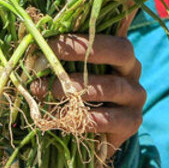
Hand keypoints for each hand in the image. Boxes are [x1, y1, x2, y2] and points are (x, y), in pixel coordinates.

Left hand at [43, 33, 145, 154]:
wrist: (95, 134)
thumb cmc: (78, 94)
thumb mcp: (73, 71)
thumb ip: (62, 55)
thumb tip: (32, 37)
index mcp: (120, 50)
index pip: (107, 32)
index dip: (79, 36)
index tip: (47, 41)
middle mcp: (133, 69)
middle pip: (120, 51)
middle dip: (82, 52)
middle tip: (47, 62)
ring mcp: (135, 96)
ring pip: (111, 86)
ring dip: (75, 88)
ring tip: (46, 91)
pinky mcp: (132, 122)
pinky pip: (108, 118)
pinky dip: (83, 118)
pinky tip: (61, 118)